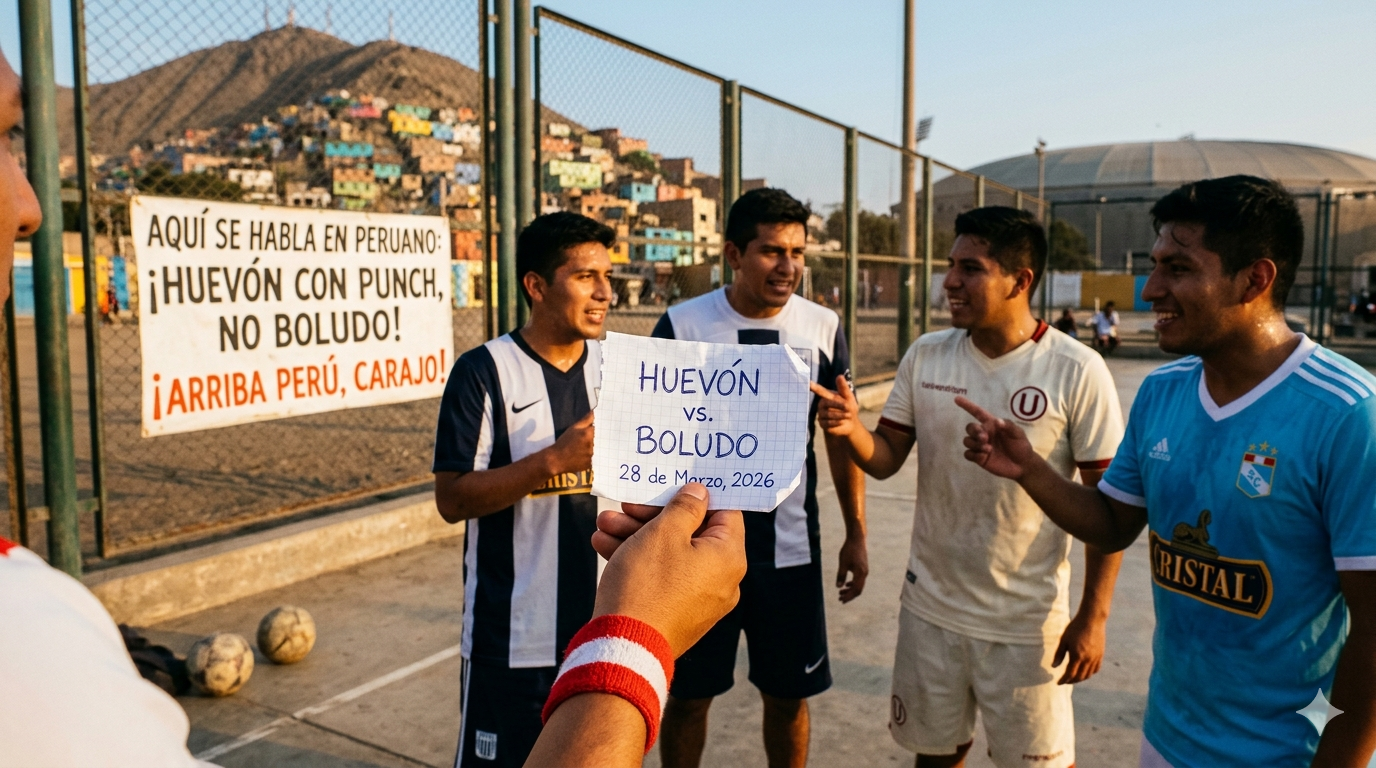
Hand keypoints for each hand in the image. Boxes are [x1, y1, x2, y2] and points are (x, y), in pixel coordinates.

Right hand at [548, 411, 593, 474]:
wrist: (555, 460)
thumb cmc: (562, 442)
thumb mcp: (572, 428)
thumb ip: (585, 419)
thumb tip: (593, 412)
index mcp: (588, 434)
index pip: (592, 429)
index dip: (585, 431)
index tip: (577, 434)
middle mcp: (592, 445)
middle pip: (592, 440)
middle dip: (586, 440)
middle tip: (575, 443)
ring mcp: (590, 456)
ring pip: (590, 449)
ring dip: (585, 449)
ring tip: (574, 451)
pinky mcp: (589, 465)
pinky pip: (588, 459)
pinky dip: (584, 458)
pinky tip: (575, 458)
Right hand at [591, 484, 745, 655]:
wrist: (623, 648)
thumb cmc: (647, 584)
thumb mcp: (663, 533)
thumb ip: (685, 506)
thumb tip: (700, 493)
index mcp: (729, 558)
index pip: (724, 513)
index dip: (697, 495)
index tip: (672, 484)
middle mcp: (721, 581)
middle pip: (691, 534)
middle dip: (652, 517)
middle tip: (626, 505)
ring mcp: (699, 601)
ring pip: (670, 556)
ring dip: (636, 536)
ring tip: (603, 524)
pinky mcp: (676, 614)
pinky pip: (662, 578)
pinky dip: (638, 562)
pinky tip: (603, 546)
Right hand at [810, 375, 859, 436]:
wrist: (851, 423)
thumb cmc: (849, 408)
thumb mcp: (849, 397)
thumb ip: (843, 388)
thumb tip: (839, 376)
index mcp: (827, 396)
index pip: (819, 390)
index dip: (814, 387)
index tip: (809, 383)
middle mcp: (821, 404)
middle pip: (826, 403)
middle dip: (838, 405)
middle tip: (849, 407)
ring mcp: (821, 414)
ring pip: (828, 414)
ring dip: (840, 414)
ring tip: (848, 415)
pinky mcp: (822, 424)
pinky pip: (828, 423)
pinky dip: (837, 422)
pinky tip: (843, 421)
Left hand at [836, 535, 867, 602]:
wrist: (857, 539)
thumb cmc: (849, 550)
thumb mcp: (843, 563)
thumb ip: (841, 575)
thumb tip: (838, 587)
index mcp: (860, 573)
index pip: (856, 590)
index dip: (849, 596)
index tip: (841, 600)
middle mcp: (864, 573)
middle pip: (858, 589)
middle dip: (849, 595)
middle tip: (840, 599)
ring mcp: (864, 571)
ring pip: (858, 584)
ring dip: (850, 590)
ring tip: (841, 592)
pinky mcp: (863, 567)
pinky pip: (859, 579)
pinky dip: (853, 584)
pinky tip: (846, 584)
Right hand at [956, 396, 1036, 479]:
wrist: (1023, 465)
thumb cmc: (1021, 446)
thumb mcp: (1018, 434)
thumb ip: (1008, 426)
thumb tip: (997, 421)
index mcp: (992, 425)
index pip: (977, 413)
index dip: (968, 406)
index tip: (957, 399)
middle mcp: (984, 434)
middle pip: (970, 428)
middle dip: (974, 431)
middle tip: (984, 438)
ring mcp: (980, 446)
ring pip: (967, 441)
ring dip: (974, 444)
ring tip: (988, 449)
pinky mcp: (979, 458)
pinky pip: (968, 454)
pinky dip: (973, 454)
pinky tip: (983, 457)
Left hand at [1053, 612, 1106, 683]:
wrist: (1092, 619)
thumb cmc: (1075, 628)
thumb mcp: (1064, 640)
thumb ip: (1059, 654)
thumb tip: (1053, 666)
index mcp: (1077, 656)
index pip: (1070, 674)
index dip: (1063, 680)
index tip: (1058, 683)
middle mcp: (1088, 659)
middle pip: (1079, 677)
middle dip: (1071, 681)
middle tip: (1065, 681)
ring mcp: (1096, 658)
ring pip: (1088, 675)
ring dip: (1080, 679)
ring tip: (1073, 678)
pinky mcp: (1101, 655)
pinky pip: (1096, 669)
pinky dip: (1089, 674)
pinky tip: (1084, 672)